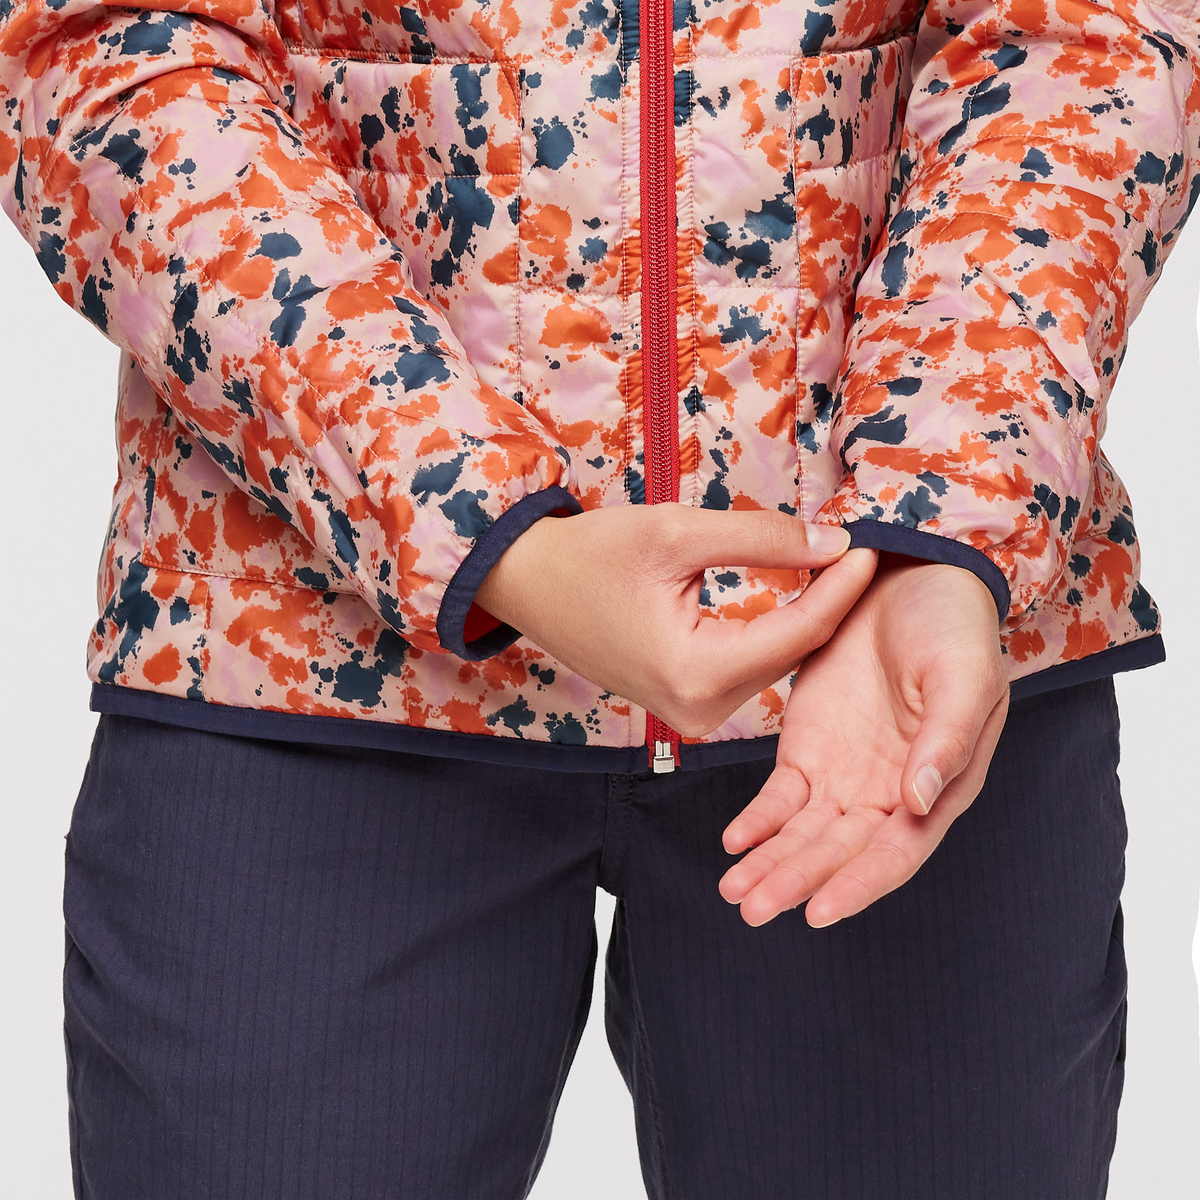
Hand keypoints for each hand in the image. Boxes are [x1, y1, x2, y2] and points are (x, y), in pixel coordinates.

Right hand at [475, 505, 876, 736]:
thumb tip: (835, 543)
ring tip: (841, 569)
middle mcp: (698, 709)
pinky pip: (748, 668)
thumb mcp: (677, 532)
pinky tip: (799, 597)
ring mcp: (691, 714)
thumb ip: (762, 538)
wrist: (530, 585)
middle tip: (864, 551)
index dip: (842, 588)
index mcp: (694, 672)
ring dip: (805, 617)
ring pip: (772, 662)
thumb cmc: (591, 556)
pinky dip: (774, 632)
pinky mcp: (686, 705)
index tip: (873, 547)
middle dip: (830, 602)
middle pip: (790, 652)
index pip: (797, 632)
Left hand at [719, 558, 1009, 925]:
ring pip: (803, 835)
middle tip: (753, 908)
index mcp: (940, 786)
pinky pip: (779, 798)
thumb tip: (921, 801)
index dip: (859, 885)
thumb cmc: (952, 628)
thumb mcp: (965, 674)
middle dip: (797, 882)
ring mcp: (845, 776)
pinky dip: (757, 821)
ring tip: (733, 890)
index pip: (897, 852)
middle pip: (839, 853)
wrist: (904, 578)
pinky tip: (733, 841)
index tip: (818, 912)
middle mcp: (889, 795)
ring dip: (770, 864)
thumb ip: (948, 739)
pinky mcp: (808, 751)